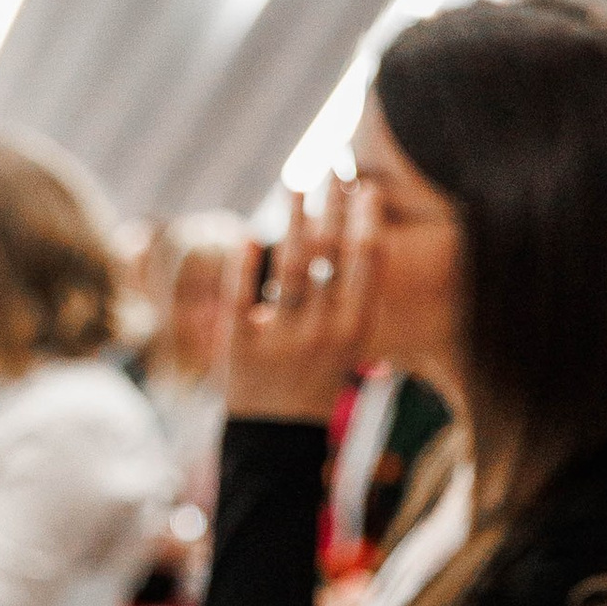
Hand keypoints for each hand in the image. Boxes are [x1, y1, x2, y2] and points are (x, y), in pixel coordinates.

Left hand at [222, 179, 379, 423]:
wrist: (277, 439)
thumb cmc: (315, 379)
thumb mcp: (347, 344)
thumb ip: (351, 298)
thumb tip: (361, 235)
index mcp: (354, 331)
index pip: (366, 266)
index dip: (366, 222)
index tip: (365, 187)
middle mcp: (323, 333)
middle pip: (329, 255)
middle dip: (332, 207)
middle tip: (332, 166)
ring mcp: (282, 339)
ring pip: (289, 268)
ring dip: (292, 219)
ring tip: (294, 183)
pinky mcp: (240, 345)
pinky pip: (242, 297)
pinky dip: (244, 264)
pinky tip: (246, 233)